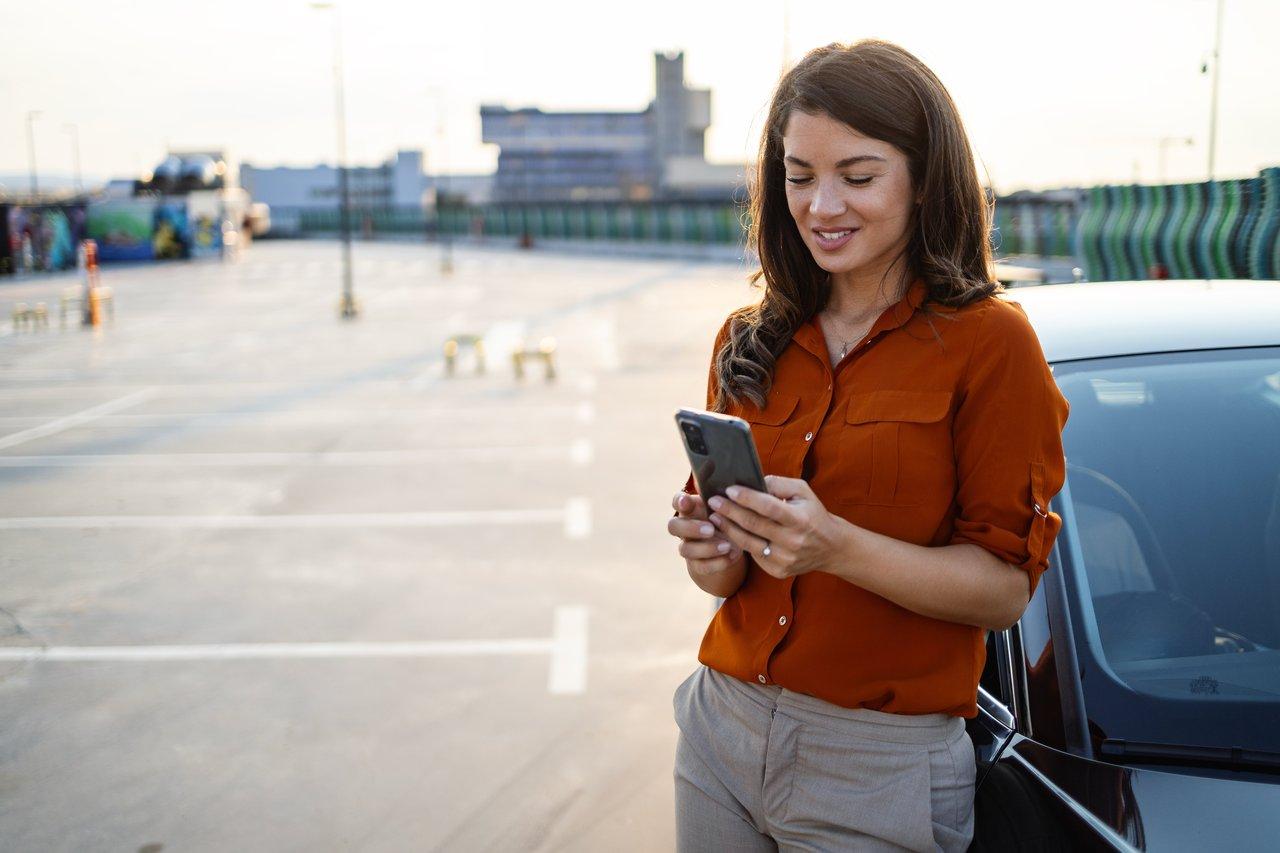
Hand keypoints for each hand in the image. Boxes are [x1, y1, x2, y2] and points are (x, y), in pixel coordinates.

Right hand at [667, 490, 744, 578]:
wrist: (731, 546)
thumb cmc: (729, 519)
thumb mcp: (728, 507)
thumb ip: (723, 497)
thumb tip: (723, 478)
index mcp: (691, 509)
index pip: (677, 502)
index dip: (679, 501)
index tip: (686, 501)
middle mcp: (685, 528)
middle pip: (674, 527)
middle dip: (691, 528)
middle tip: (710, 529)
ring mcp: (689, 547)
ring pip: (686, 549)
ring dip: (706, 548)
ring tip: (727, 545)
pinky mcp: (697, 565)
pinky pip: (701, 566)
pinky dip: (717, 562)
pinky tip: (732, 556)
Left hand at [706, 475, 841, 579]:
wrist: (830, 548)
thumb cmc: (813, 514)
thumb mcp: (803, 492)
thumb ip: (779, 484)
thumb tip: (754, 481)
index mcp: (800, 520)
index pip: (769, 507)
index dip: (747, 498)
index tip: (728, 489)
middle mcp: (793, 542)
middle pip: (753, 524)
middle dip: (729, 511)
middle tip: (713, 501)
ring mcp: (785, 559)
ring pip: (748, 542)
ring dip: (728, 528)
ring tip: (714, 516)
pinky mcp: (778, 571)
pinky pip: (753, 555)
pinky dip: (739, 542)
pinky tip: (729, 531)